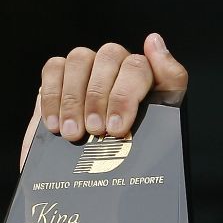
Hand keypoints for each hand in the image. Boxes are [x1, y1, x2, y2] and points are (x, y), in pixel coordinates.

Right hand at [37, 33, 187, 143]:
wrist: (99, 182)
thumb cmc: (132, 155)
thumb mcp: (159, 129)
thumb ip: (169, 84)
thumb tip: (155, 40)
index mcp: (148, 79)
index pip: (141, 67)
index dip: (127, 94)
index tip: (118, 127)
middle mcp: (119, 67)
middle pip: (110, 58)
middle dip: (101, 97)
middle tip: (96, 131)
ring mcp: (89, 68)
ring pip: (81, 59)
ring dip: (75, 98)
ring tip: (74, 133)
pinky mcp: (60, 75)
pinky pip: (54, 69)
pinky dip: (54, 97)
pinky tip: (55, 125)